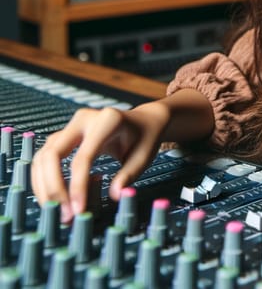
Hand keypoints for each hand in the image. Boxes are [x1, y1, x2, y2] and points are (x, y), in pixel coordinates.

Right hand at [31, 101, 169, 222]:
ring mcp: (71, 125)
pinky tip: (56, 197)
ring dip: (44, 187)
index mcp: (107, 121)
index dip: (77, 187)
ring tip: (58, 210)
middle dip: (53, 188)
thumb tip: (114, 196)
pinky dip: (44, 180)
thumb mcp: (144, 156)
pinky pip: (45, 158)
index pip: (82, 158)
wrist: (144, 121)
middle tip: (64, 214)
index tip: (78, 211)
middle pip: (53, 155)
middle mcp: (84, 119)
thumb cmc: (144, 138)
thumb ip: (129, 175)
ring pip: (43, 156)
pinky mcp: (64, 135)